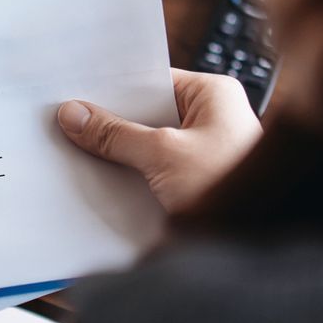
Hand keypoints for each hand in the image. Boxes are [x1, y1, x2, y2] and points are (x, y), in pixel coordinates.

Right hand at [57, 69, 261, 212]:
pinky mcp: (194, 182)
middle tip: (67, 123)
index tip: (76, 94)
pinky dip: (132, 174)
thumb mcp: (164, 155)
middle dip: (112, 123)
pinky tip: (102, 180)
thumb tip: (76, 116)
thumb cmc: (231, 189)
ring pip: (149, 144)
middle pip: (147, 113)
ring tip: (77, 152)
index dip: (113, 88)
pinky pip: (155, 170)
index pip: (152, 80)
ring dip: (120, 153)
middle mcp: (211, 119)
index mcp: (214, 95)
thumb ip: (116, 134)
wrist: (254, 241)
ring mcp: (204, 152)